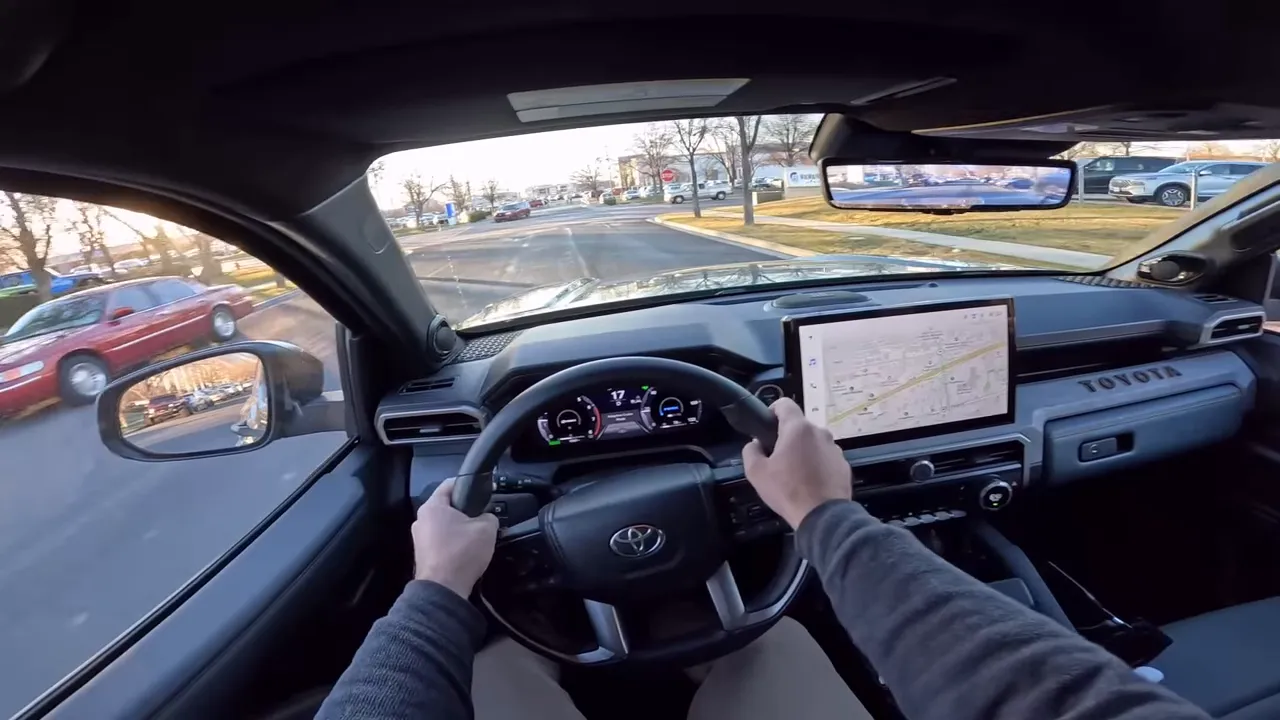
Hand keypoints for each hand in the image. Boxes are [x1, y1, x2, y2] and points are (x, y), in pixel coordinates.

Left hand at [412, 478, 499, 597]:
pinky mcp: (423, 555)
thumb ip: (489, 516)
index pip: (450, 484)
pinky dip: (453, 542)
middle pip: (447, 506)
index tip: (484, 489)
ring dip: (460, 528)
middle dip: (465, 509)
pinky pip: (441, 541)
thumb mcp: (486, 529)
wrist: (443, 589)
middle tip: (483, 515)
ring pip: (444, 525)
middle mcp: (421, 519)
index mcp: (432, 506)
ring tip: (477, 535)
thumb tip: (486, 518)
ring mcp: (419, 538)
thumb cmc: (462, 552)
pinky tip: (466, 550)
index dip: (468, 483)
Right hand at [742, 397, 851, 528]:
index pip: (785, 403)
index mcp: (798, 428)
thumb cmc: (787, 490)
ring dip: (804, 452)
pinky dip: (817, 465)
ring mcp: (835, 448)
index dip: (772, 411)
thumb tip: (756, 444)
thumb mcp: (756, 472)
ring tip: (795, 475)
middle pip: (799, 426)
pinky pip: (826, 458)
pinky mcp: (844, 464)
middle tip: (776, 459)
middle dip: (787, 438)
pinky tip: (810, 483)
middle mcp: (820, 432)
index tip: (766, 427)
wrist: (823, 516)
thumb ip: (750, 451)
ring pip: (813, 442)